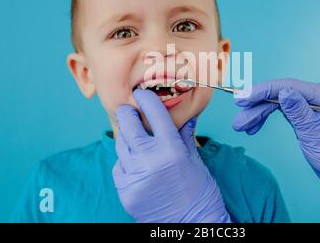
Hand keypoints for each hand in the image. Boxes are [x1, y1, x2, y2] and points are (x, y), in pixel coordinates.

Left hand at [112, 88, 230, 222]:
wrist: (190, 225)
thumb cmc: (199, 192)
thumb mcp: (194, 160)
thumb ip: (185, 135)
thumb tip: (188, 114)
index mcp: (171, 149)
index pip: (154, 113)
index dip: (146, 99)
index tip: (143, 94)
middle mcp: (150, 159)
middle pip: (128, 124)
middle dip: (127, 113)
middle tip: (130, 110)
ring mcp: (135, 176)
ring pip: (120, 145)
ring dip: (127, 138)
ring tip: (136, 138)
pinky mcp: (125, 190)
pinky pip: (119, 166)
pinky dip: (126, 161)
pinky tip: (136, 163)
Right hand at [232, 78, 319, 216]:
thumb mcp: (315, 134)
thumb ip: (299, 111)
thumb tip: (284, 91)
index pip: (288, 86)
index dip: (263, 91)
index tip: (243, 98)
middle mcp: (315, 95)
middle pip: (278, 94)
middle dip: (256, 107)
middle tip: (237, 121)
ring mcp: (307, 104)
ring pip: (275, 103)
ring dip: (256, 114)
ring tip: (240, 127)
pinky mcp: (300, 113)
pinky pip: (278, 110)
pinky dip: (264, 118)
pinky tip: (253, 128)